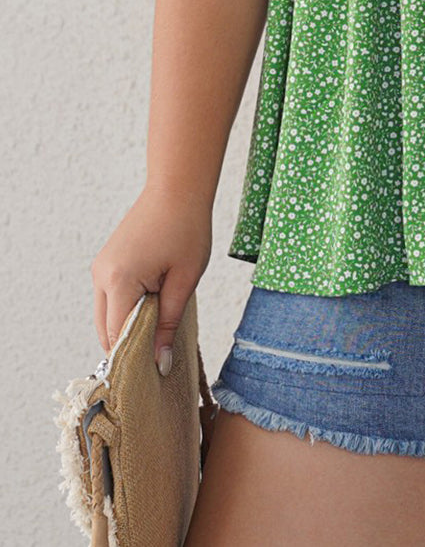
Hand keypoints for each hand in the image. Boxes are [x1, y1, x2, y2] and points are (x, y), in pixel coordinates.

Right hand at [90, 184, 212, 372]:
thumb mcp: (185, 280)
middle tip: (159, 357)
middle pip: (106, 331)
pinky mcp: (106, 261)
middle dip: (129, 347)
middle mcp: (101, 276)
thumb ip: (168, 324)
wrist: (178, 187)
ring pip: (107, 316)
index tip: (154, 375)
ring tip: (159, 329)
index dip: (133, 360)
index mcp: (119, 281)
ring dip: (128, 327)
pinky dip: (126, 309)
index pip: (116, 338)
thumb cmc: (187, 229)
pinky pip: (111, 298)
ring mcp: (100, 268)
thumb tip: (160, 364)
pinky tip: (152, 308)